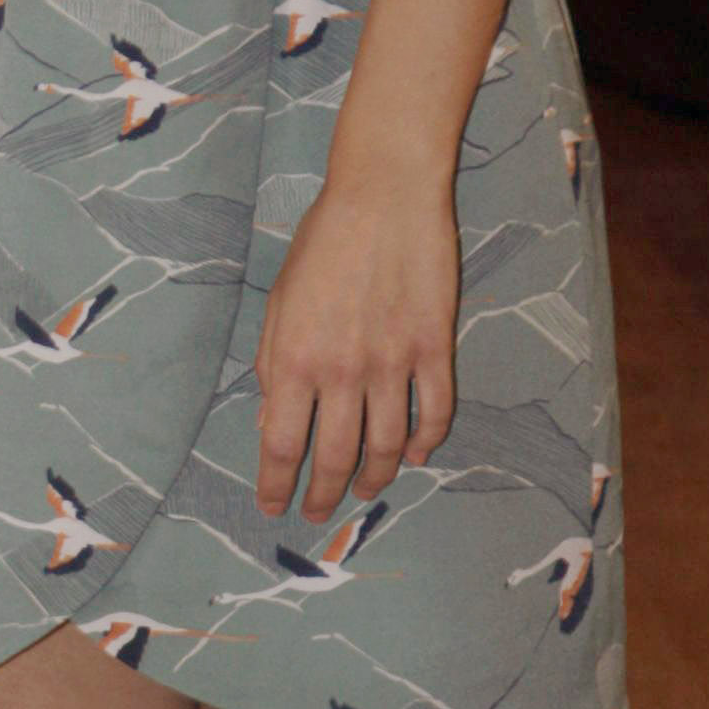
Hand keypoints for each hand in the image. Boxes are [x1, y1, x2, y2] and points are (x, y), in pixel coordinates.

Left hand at [252, 164, 458, 521]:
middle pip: (334, 456)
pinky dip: (426, 440)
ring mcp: (394, 362)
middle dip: (322, 494)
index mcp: (295, 359)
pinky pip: (435, 411)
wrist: (384, 196)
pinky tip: (416, 454)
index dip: (276, 485)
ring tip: (364, 490)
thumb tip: (273, 421)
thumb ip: (275, 364)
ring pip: (387, 444)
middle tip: (317, 512)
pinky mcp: (435, 348)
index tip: (274, 507)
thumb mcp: (279, 303)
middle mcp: (343, 370)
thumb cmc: (322, 243)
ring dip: (374, 476)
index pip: (282, 444)